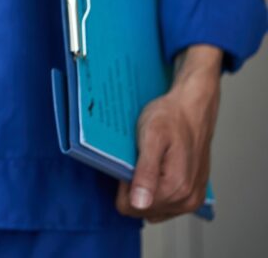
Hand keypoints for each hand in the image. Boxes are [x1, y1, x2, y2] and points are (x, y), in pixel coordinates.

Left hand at [116, 45, 221, 221]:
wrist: (193, 108)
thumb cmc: (171, 117)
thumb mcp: (151, 138)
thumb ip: (145, 173)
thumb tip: (139, 203)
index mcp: (176, 187)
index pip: (130, 207)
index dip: (123, 185)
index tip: (129, 163)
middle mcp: (187, 199)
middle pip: (141, 210)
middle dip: (134, 188)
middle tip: (140, 160)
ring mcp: (192, 200)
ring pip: (152, 209)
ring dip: (145, 189)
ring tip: (150, 162)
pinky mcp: (193, 195)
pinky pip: (164, 205)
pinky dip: (157, 190)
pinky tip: (159, 168)